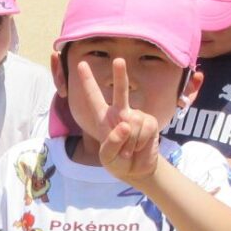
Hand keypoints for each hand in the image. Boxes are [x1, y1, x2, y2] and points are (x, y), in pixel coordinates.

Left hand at [75, 59, 161, 185]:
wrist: (137, 170)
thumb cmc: (117, 161)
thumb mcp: (107, 157)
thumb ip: (112, 143)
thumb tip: (126, 124)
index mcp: (103, 118)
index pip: (94, 97)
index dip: (88, 81)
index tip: (81, 64)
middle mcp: (120, 113)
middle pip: (121, 91)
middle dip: (121, 75)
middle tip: (118, 60)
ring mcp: (136, 116)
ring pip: (133, 123)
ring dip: (131, 142)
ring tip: (129, 150)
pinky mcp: (150, 122)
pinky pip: (145, 128)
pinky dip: (141, 142)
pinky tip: (139, 147)